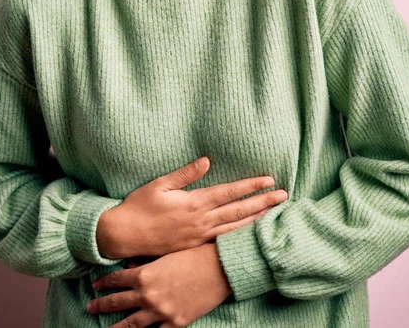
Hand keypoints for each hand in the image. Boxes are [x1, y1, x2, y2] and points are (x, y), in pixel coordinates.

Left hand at [87, 242, 231, 326]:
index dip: (103, 283)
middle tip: (89, 307)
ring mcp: (161, 312)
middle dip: (101, 305)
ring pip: (131, 325)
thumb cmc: (195, 256)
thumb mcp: (166, 254)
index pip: (116, 280)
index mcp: (144, 275)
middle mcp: (148, 295)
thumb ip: (146, 262)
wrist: (220, 268)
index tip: (95, 286)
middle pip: (117, 303)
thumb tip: (129, 266)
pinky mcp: (175, 323)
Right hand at [97, 156, 287, 258]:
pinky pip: (222, 241)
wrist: (124, 235)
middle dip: (263, 202)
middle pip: (239, 211)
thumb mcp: (160, 184)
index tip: (269, 180)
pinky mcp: (194, 247)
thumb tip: (207, 160)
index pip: (230, 192)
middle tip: (283, 196)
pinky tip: (249, 233)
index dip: (251, 186)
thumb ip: (185, 173)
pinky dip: (239, 236)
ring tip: (274, 214)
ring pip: (234, 228)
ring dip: (256, 220)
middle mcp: (201, 221)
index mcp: (194, 203)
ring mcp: (199, 237)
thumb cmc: (139, 206)